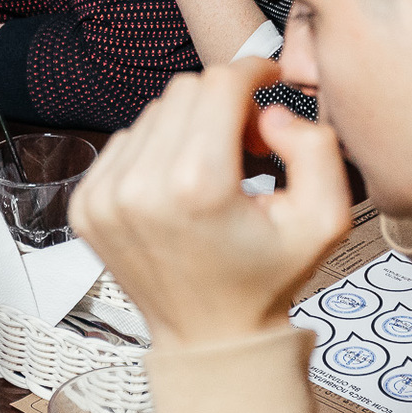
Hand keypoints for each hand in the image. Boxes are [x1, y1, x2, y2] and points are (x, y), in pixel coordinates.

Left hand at [69, 56, 353, 348]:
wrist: (210, 339)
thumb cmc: (267, 280)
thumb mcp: (325, 220)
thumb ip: (316, 148)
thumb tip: (272, 114)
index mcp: (197, 186)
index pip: (220, 84)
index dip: (252, 73)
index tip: (269, 84)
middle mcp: (140, 186)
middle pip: (186, 90)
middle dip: (224, 102)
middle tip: (250, 141)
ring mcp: (104, 196)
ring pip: (154, 111)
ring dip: (190, 125)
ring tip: (217, 167)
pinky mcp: (86, 204)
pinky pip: (125, 139)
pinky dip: (157, 149)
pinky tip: (181, 184)